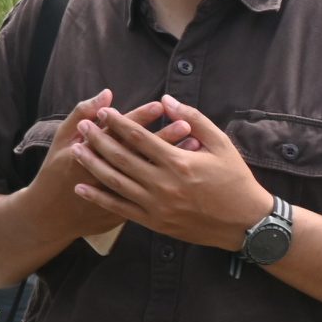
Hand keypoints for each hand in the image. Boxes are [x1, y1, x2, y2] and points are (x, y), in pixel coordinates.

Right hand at [25, 93, 190, 239]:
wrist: (50, 216)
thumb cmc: (56, 172)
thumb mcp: (62, 139)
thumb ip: (81, 114)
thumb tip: (106, 94)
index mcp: (90, 153)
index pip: (120, 132)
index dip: (140, 118)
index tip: (160, 105)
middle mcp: (107, 174)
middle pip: (139, 153)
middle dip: (164, 137)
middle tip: (185, 123)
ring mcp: (116, 194)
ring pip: (149, 173)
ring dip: (170, 158)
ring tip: (192, 143)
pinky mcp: (123, 211)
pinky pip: (154, 192)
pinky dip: (168, 180)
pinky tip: (184, 170)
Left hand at [70, 95, 268, 252]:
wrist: (246, 223)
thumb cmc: (235, 180)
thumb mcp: (221, 144)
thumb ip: (193, 119)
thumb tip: (166, 99)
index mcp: (179, 162)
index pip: (139, 137)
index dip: (118, 123)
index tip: (103, 112)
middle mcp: (164, 184)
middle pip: (121, 158)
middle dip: (98, 140)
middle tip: (81, 126)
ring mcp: (157, 205)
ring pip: (116, 182)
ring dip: (93, 165)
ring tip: (76, 150)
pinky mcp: (155, 222)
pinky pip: (120, 209)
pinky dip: (99, 197)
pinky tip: (81, 187)